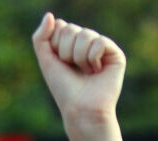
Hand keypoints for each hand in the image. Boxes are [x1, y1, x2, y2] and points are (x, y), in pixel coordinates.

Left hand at [32, 13, 125, 130]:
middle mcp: (88, 43)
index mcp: (72, 43)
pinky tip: (97, 71)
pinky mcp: (116, 55)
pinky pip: (100, 42)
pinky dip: (93, 58)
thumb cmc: (64, 88)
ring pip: (85, 34)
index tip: (60, 62)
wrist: (80, 109)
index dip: (56, 45)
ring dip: (79, 57)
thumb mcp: (46, 60)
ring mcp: (102, 48)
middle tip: (73, 69)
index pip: (61, 26)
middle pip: (71, 29)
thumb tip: (50, 15)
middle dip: (66, 51)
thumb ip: (41, 37)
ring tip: (85, 72)